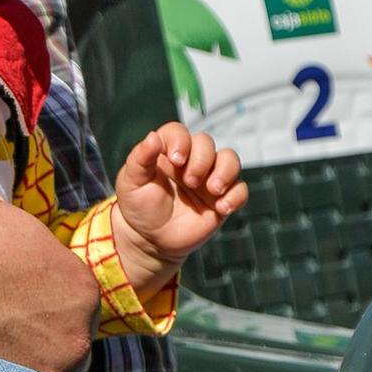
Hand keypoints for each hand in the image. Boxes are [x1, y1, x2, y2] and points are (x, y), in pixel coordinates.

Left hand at [114, 123, 247, 292]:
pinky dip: (236, 196)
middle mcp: (190, 160)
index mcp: (167, 151)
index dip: (181, 141)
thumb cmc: (139, 206)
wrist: (151, 240)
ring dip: (225, 171)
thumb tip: (153, 136)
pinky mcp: (221, 198)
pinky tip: (222, 208)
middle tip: (190, 182)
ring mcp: (208, 178)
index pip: (179, 132)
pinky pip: (240, 189)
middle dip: (201, 160)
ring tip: (213, 190)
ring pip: (230, 159)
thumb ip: (140, 158)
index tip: (176, 160)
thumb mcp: (131, 182)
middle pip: (206, 142)